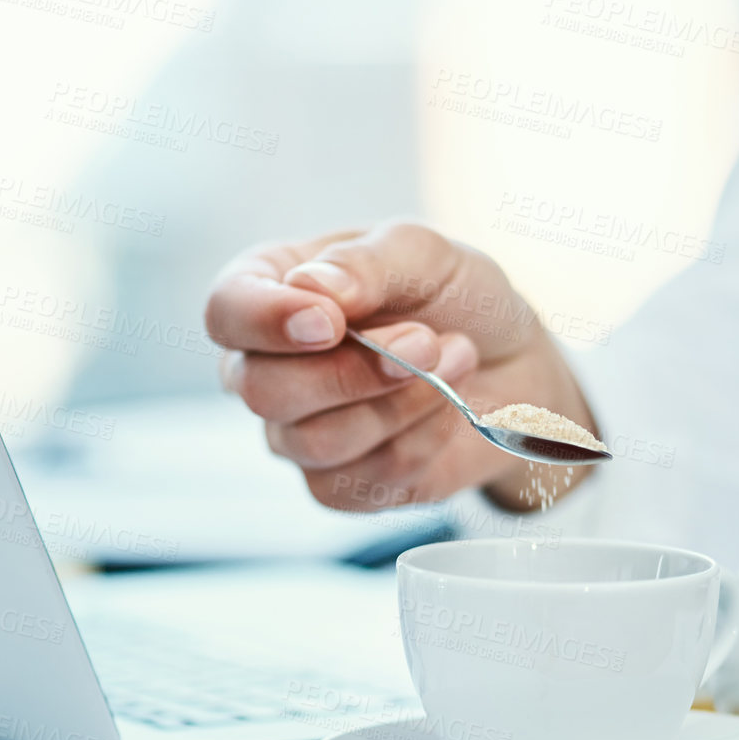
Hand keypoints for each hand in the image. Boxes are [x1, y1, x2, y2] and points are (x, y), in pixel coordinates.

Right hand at [204, 220, 595, 511]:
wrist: (512, 362)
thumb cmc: (454, 297)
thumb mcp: (423, 254)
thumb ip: (367, 264)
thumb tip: (314, 289)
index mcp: (269, 292)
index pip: (226, 311)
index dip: (267, 322)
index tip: (331, 322)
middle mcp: (267, 367)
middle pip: (264, 391)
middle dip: (355, 371)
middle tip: (428, 342)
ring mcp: (296, 434)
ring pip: (316, 442)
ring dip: (402, 404)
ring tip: (456, 360)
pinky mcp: (339, 485)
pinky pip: (365, 478)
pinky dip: (421, 440)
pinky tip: (448, 407)